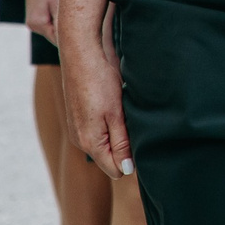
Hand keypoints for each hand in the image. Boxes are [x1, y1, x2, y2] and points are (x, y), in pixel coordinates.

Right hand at [62, 8, 134, 177]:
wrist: (81, 54)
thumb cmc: (100, 81)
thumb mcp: (116, 114)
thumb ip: (121, 143)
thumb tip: (127, 170)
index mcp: (90, 142)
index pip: (116, 169)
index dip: (133, 161)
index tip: (146, 143)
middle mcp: (80, 140)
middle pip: (110, 158)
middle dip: (126, 147)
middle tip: (138, 124)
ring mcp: (78, 129)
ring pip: (106, 143)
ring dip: (119, 134)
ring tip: (127, 113)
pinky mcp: (79, 118)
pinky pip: (99, 131)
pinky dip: (111, 124)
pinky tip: (116, 107)